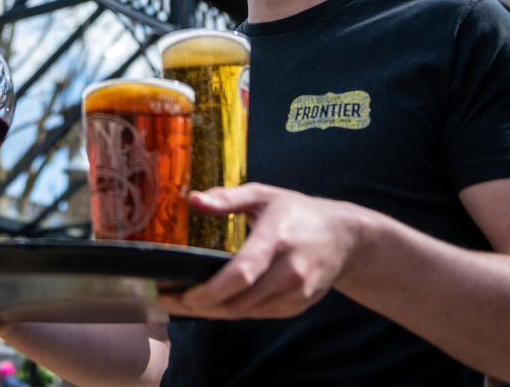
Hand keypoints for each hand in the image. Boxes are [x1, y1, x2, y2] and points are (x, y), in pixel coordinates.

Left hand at [156, 183, 362, 319]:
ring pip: (246, 313)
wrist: (345, 237)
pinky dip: (232, 312)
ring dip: (211, 313)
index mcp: (277, 239)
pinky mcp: (297, 306)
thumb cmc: (297, 212)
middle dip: (198, 306)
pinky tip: (210, 305)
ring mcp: (296, 293)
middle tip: (165, 302)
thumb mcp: (263, 195)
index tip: (179, 293)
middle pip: (239, 302)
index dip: (209, 291)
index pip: (241, 274)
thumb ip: (226, 198)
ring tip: (179, 305)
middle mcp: (289, 271)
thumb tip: (193, 199)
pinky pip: (258, 314)